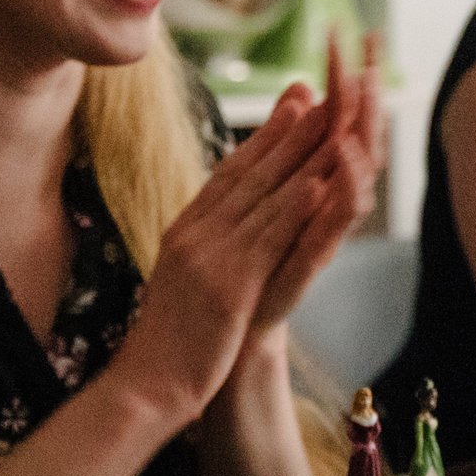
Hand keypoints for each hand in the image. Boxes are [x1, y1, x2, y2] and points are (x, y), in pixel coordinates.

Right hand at [108, 76, 346, 418]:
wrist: (146, 385)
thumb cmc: (166, 341)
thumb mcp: (180, 277)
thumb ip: (201, 244)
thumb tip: (218, 219)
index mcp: (185, 230)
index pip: (229, 173)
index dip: (264, 136)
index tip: (291, 104)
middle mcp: (197, 234)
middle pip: (249, 174)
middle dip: (287, 130)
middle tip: (317, 90)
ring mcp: (212, 258)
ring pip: (266, 199)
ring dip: (301, 157)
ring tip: (330, 120)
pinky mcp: (231, 288)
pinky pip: (269, 243)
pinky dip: (296, 210)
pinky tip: (319, 184)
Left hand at [249, 31, 381, 332]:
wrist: (237, 324)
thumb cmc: (255, 256)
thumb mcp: (265, 184)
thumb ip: (285, 139)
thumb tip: (302, 86)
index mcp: (317, 178)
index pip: (338, 117)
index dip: (347, 76)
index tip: (355, 32)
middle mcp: (328, 201)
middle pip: (357, 136)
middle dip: (366, 94)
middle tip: (373, 50)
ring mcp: (324, 231)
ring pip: (354, 176)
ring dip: (361, 135)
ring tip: (365, 95)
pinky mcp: (313, 261)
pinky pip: (333, 225)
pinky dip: (341, 195)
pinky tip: (340, 166)